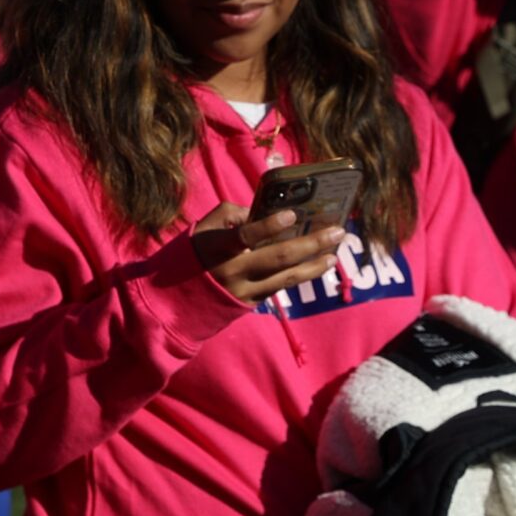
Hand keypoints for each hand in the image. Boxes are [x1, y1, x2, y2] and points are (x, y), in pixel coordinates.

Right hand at [190, 201, 344, 306]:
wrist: (179, 296)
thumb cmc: (197, 250)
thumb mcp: (207, 226)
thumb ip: (234, 214)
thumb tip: (263, 212)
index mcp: (218, 246)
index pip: (245, 236)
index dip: (269, 226)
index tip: (292, 215)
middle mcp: (234, 270)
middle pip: (278, 258)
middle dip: (311, 244)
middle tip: (337, 232)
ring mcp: (244, 290)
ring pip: (287, 278)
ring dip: (315, 265)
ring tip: (334, 252)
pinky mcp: (252, 303)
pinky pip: (281, 287)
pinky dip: (303, 275)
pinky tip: (320, 265)